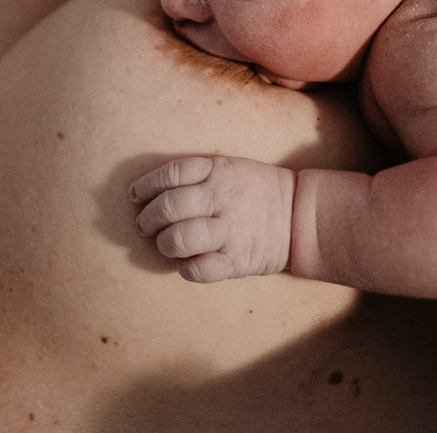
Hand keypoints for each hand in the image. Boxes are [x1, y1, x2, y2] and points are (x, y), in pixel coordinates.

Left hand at [129, 155, 294, 281]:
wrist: (301, 217)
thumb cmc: (255, 190)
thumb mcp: (229, 167)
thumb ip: (194, 175)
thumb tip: (148, 191)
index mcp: (217, 172)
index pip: (170, 175)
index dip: (146, 186)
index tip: (135, 196)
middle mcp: (220, 199)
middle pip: (169, 207)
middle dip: (147, 219)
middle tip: (144, 225)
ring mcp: (229, 231)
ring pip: (178, 239)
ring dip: (163, 244)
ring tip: (164, 244)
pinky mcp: (236, 261)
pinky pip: (198, 270)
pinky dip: (185, 269)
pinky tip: (185, 264)